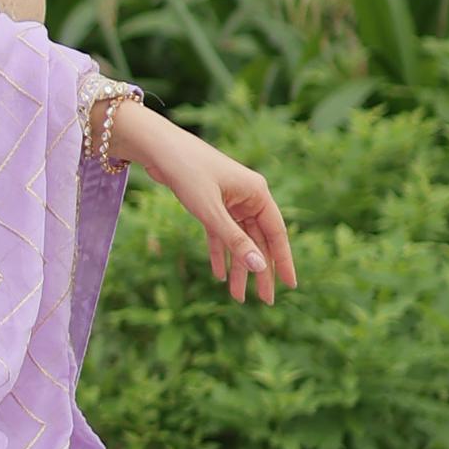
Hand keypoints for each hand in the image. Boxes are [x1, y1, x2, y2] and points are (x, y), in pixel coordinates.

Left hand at [119, 105, 294, 306]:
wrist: (158, 147)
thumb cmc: (187, 172)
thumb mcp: (211, 211)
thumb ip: (234, 240)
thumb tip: (259, 267)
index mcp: (257, 193)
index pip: (276, 233)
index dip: (284, 261)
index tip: (290, 285)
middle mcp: (247, 197)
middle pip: (258, 240)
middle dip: (260, 271)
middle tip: (264, 301)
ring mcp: (230, 200)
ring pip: (238, 240)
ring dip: (237, 266)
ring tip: (237, 296)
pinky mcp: (211, 202)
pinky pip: (220, 233)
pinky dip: (219, 252)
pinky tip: (218, 274)